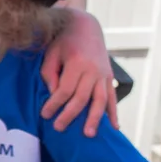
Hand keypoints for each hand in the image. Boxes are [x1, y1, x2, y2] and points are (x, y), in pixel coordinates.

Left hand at [41, 11, 117, 135]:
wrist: (86, 27)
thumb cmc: (64, 42)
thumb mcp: (52, 54)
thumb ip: (50, 75)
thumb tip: (54, 95)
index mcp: (77, 63)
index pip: (65, 90)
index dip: (55, 104)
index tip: (45, 115)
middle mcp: (93, 70)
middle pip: (82, 97)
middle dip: (70, 115)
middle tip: (58, 128)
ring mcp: (104, 74)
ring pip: (100, 100)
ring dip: (95, 118)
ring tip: (88, 134)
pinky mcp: (110, 78)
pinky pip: (113, 97)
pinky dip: (114, 113)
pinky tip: (115, 128)